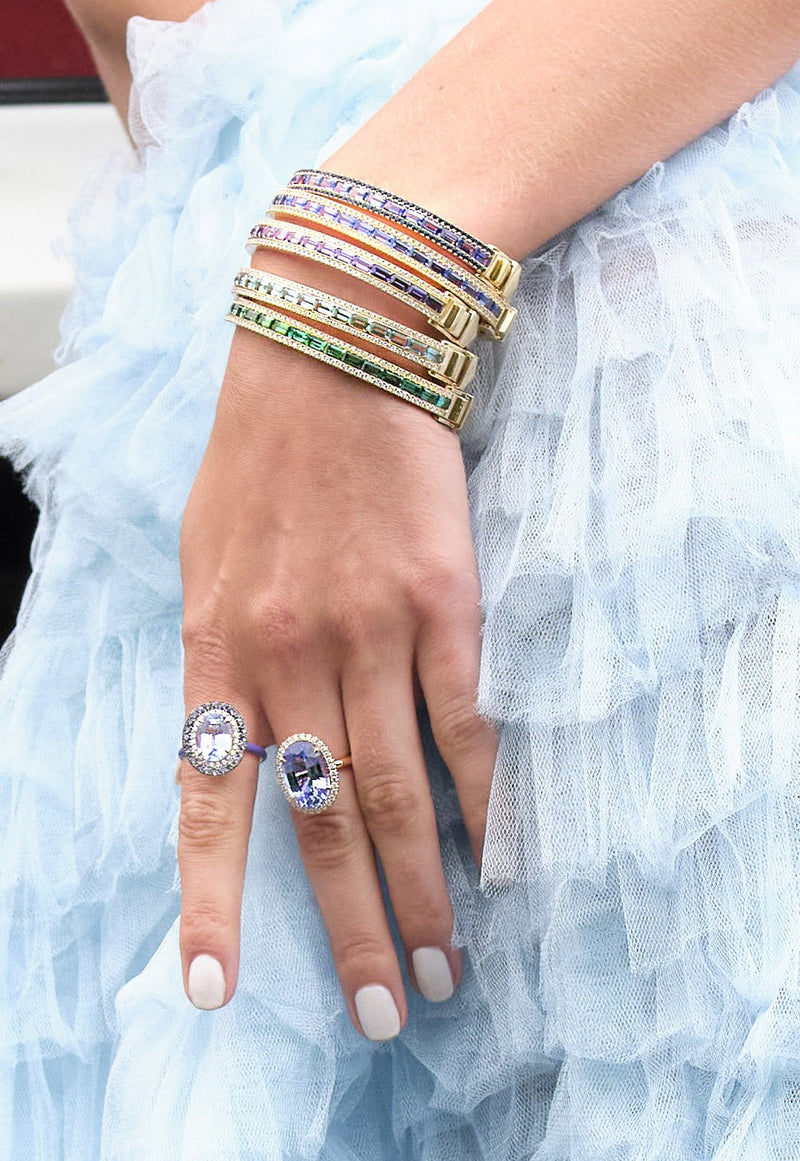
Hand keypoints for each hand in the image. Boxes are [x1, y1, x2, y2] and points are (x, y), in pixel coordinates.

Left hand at [176, 258, 497, 1039]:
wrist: (334, 348)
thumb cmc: (259, 456)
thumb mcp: (202, 557)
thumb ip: (217, 657)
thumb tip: (238, 746)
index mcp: (216, 647)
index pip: (208, 800)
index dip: (213, 901)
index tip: (217, 988)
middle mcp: (290, 655)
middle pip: (321, 820)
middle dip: (350, 927)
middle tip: (385, 1011)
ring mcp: (371, 633)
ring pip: (397, 791)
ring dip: (425, 886)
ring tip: (447, 962)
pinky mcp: (444, 604)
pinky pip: (464, 724)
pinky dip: (482, 795)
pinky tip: (498, 855)